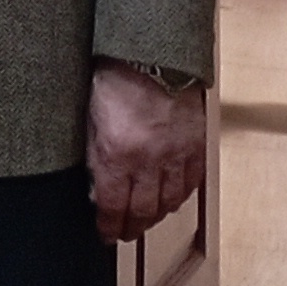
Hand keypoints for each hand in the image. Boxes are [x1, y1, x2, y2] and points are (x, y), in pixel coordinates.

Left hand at [87, 62, 207, 242]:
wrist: (153, 52)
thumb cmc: (115, 77)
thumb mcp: (90, 118)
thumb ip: (94, 154)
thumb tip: (95, 184)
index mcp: (117, 153)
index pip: (113, 207)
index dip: (109, 226)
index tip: (105, 233)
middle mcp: (149, 160)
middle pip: (143, 211)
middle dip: (132, 227)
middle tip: (125, 232)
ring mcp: (176, 154)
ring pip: (169, 202)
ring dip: (156, 216)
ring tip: (146, 219)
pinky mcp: (196, 145)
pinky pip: (191, 183)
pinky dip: (180, 196)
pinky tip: (171, 198)